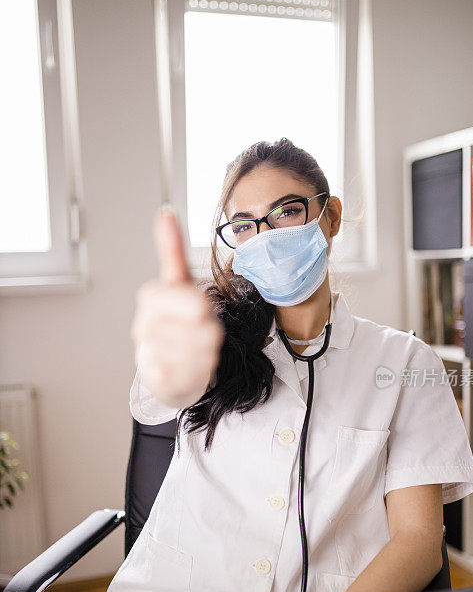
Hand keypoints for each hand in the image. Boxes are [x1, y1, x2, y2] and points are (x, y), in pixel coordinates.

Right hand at [131, 206, 224, 407]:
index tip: (203, 313)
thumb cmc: (176, 321)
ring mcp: (149, 354)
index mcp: (152, 297)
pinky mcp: (158, 380)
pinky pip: (194, 374)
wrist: (165, 369)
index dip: (205, 311)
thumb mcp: (179, 284)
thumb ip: (172, 250)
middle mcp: (145, 326)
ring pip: (201, 352)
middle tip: (200, 333)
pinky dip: (200, 371)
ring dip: (206, 353)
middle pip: (204, 329)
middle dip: (209, 332)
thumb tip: (165, 211)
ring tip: (194, 350)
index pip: (196, 303)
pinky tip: (191, 366)